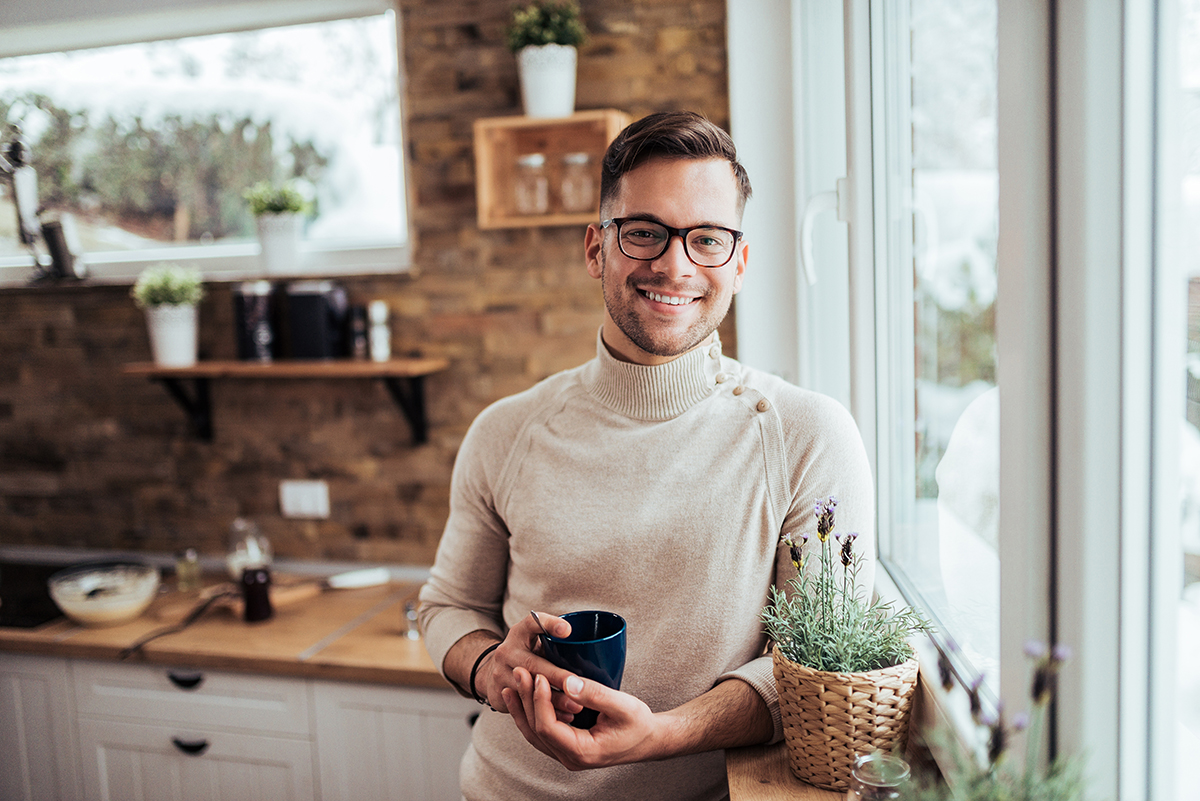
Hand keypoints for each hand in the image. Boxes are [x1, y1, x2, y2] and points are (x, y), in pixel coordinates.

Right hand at [476, 612, 582, 722]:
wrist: (493, 672)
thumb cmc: (527, 654)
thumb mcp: (536, 640)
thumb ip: (556, 642)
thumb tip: (596, 649)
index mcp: (520, 633)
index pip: (533, 622)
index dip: (549, 624)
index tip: (567, 630)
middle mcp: (507, 651)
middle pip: (534, 664)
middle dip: (558, 677)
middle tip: (579, 685)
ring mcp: (500, 674)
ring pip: (529, 689)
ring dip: (554, 700)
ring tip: (576, 707)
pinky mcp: (498, 694)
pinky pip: (524, 707)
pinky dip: (545, 714)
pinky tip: (564, 718)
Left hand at [502, 669, 663, 769]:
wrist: (649, 740)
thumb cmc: (639, 724)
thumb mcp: (623, 706)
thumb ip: (595, 694)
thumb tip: (568, 681)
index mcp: (582, 752)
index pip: (548, 728)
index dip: (539, 701)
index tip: (539, 676)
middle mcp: (570, 758)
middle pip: (536, 731)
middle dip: (525, 700)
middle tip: (519, 672)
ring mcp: (567, 754)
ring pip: (534, 733)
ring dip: (523, 707)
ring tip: (513, 683)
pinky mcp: (567, 745)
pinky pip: (542, 732)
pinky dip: (532, 712)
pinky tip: (526, 695)